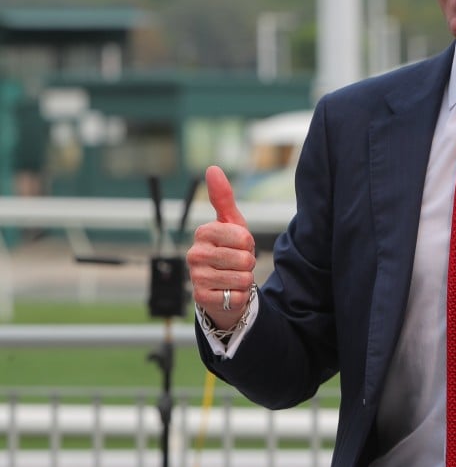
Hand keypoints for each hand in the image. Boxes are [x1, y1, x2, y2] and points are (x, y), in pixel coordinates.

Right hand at [186, 165, 257, 328]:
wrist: (223, 285)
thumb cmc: (230, 250)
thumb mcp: (232, 223)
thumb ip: (223, 197)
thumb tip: (212, 168)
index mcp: (203, 233)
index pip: (243, 237)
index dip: (249, 244)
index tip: (239, 246)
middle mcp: (195, 254)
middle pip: (244, 259)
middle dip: (248, 263)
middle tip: (237, 263)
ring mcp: (196, 277)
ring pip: (242, 278)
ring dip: (245, 279)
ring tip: (233, 276)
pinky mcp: (201, 298)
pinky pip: (237, 296)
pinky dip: (239, 296)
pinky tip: (228, 291)